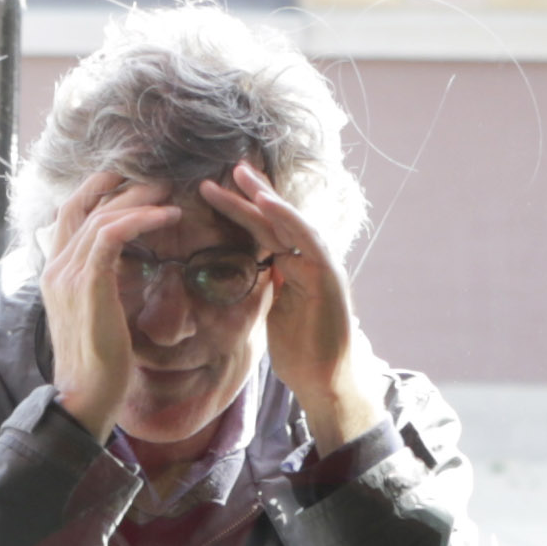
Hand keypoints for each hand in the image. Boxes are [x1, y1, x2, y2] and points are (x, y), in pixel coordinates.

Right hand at [40, 165, 185, 439]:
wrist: (84, 396)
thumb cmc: (96, 362)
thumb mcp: (92, 313)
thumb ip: (97, 283)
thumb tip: (118, 267)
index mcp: (54, 272)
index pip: (69, 212)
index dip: (97, 188)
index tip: (129, 179)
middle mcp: (55, 268)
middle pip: (85, 206)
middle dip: (124, 187)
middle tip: (160, 179)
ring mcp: (67, 275)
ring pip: (102, 217)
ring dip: (140, 200)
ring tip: (170, 195)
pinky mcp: (88, 284)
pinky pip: (112, 235)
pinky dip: (141, 219)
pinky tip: (167, 216)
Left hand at [206, 158, 381, 447]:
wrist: (324, 379)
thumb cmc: (299, 349)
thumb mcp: (271, 310)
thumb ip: (262, 284)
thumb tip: (240, 269)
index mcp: (292, 265)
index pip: (266, 228)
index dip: (245, 207)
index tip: (219, 187)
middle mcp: (307, 258)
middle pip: (275, 218)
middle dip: (251, 191)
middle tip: (227, 166)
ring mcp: (319, 264)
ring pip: (289, 221)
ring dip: (265, 196)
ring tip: (240, 174)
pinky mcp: (327, 275)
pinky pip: (306, 240)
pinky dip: (287, 219)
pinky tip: (267, 204)